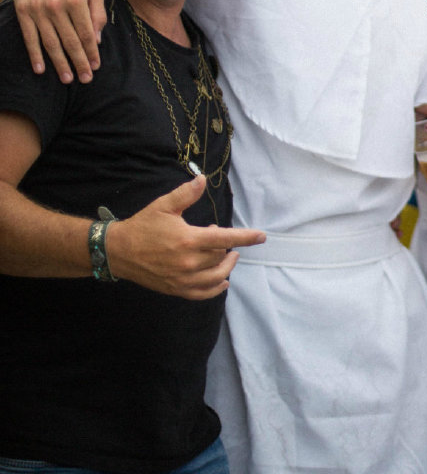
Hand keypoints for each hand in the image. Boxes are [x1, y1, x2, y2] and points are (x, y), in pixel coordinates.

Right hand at [14, 0, 105, 83]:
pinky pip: (29, 37)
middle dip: (79, 62)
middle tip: (85, 79)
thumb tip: (97, 40)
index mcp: (76, 0)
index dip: (91, 52)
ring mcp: (38, 9)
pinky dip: (34, 55)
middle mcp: (57, 5)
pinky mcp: (23, 11)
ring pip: (51, 43)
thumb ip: (98, 13)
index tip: (95, 67)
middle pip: (70, 41)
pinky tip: (40, 69)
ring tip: (67, 79)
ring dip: (59, 63)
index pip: (86, 33)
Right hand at [106, 174, 265, 299]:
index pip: (225, 239)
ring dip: (226, 267)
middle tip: (219, 237)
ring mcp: (182, 278)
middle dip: (226, 246)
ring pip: (216, 276)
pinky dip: (216, 289)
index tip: (261, 236)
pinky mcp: (176, 289)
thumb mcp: (164, 206)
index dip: (246, 237)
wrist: (118, 252)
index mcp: (188, 240)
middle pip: (221, 257)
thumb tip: (202, 179)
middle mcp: (188, 262)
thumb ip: (186, 194)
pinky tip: (222, 282)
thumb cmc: (142, 226)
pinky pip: (202, 293)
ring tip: (229, 257)